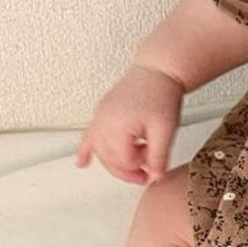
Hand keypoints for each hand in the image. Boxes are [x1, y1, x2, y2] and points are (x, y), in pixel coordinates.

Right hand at [75, 65, 184, 185]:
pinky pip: (88, 135)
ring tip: (131, 168)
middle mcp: (103, 121)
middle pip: (108, 159)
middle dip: (127, 170)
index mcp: (117, 126)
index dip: (140, 167)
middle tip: (146, 173)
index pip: (123, 161)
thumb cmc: (161, 94)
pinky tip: (81, 162)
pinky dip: (85, 150)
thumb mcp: (166, 128)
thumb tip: (156, 177)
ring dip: (113, 162)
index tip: (154, 164)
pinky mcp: (101, 112)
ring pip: (98, 150)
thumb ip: (159, 155)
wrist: (158, 69)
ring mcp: (100, 116)